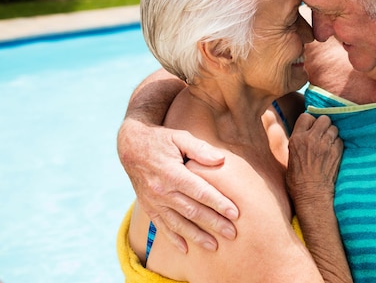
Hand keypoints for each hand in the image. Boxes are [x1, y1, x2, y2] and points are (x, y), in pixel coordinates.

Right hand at [118, 120, 238, 251]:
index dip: (218, 203)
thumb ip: (200, 149)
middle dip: (214, 223)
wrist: (130, 146)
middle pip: (192, 211)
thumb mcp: (180, 137)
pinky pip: (161, 226)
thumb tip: (221, 159)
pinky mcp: (148, 207)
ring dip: (196, 236)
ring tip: (214, 246)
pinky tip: (186, 248)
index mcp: (172, 173)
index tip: (235, 213)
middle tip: (232, 233)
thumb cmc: (161, 140)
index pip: (200, 192)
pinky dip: (173, 238)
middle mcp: (162, 190)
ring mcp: (154, 201)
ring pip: (178, 223)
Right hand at [286, 114, 343, 203]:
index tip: (311, 128)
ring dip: (331, 133)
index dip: (310, 121)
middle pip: (323, 119)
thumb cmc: (297, 180)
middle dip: (323, 124)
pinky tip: (333, 151)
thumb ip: (296, 141)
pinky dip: (337, 143)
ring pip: (334, 128)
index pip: (306, 116)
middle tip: (321, 133)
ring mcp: (325, 145)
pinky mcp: (337, 152)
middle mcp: (311, 139)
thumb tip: (302, 133)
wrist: (312, 195)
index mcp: (296, 139)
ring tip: (327, 143)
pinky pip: (340, 139)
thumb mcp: (289, 156)